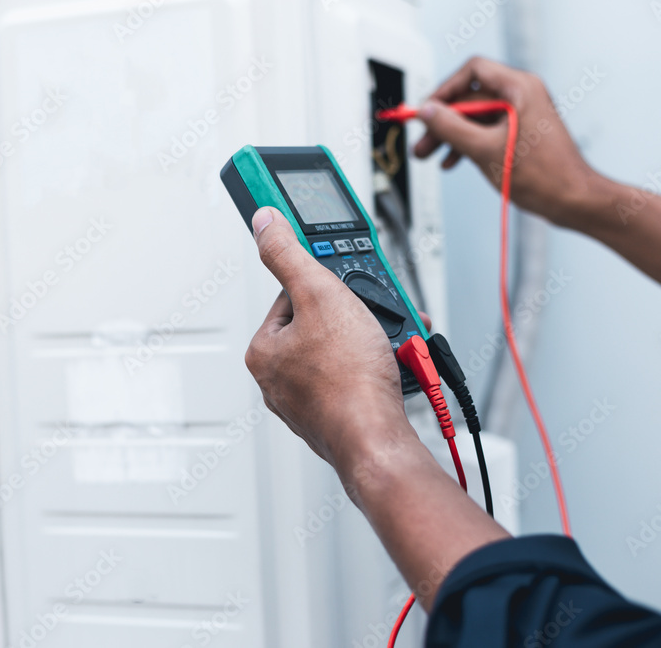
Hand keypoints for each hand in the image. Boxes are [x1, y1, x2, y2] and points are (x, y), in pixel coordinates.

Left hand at [244, 207, 424, 471]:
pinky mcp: (338, 415)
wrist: (379, 440)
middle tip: (379, 312)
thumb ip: (290, 254)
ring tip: (395, 339)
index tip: (348, 283)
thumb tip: (264, 221)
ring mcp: (310, 400)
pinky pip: (360, 376)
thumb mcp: (320, 294)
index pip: (292, 295)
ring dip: (376, 337)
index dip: (326, 285)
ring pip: (346, 350)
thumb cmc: (349, 380)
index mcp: (264, 351)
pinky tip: (395, 364)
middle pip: (323, 322)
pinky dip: (382, 365)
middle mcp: (280, 378)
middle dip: (358, 313)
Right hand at [413, 56, 608, 229]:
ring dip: (451, 136)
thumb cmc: (544, 176)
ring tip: (430, 155)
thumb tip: (427, 111)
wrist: (573, 200)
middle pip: (470, 98)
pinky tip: (453, 161)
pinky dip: (468, 144)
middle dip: (443, 121)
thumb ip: (451, 128)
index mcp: (520, 88)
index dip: (445, 89)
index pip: (473, 72)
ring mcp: (521, 115)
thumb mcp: (485, 150)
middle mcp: (522, 96)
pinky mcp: (520, 134)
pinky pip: (486, 131)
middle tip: (422, 141)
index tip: (427, 110)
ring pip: (475, 117)